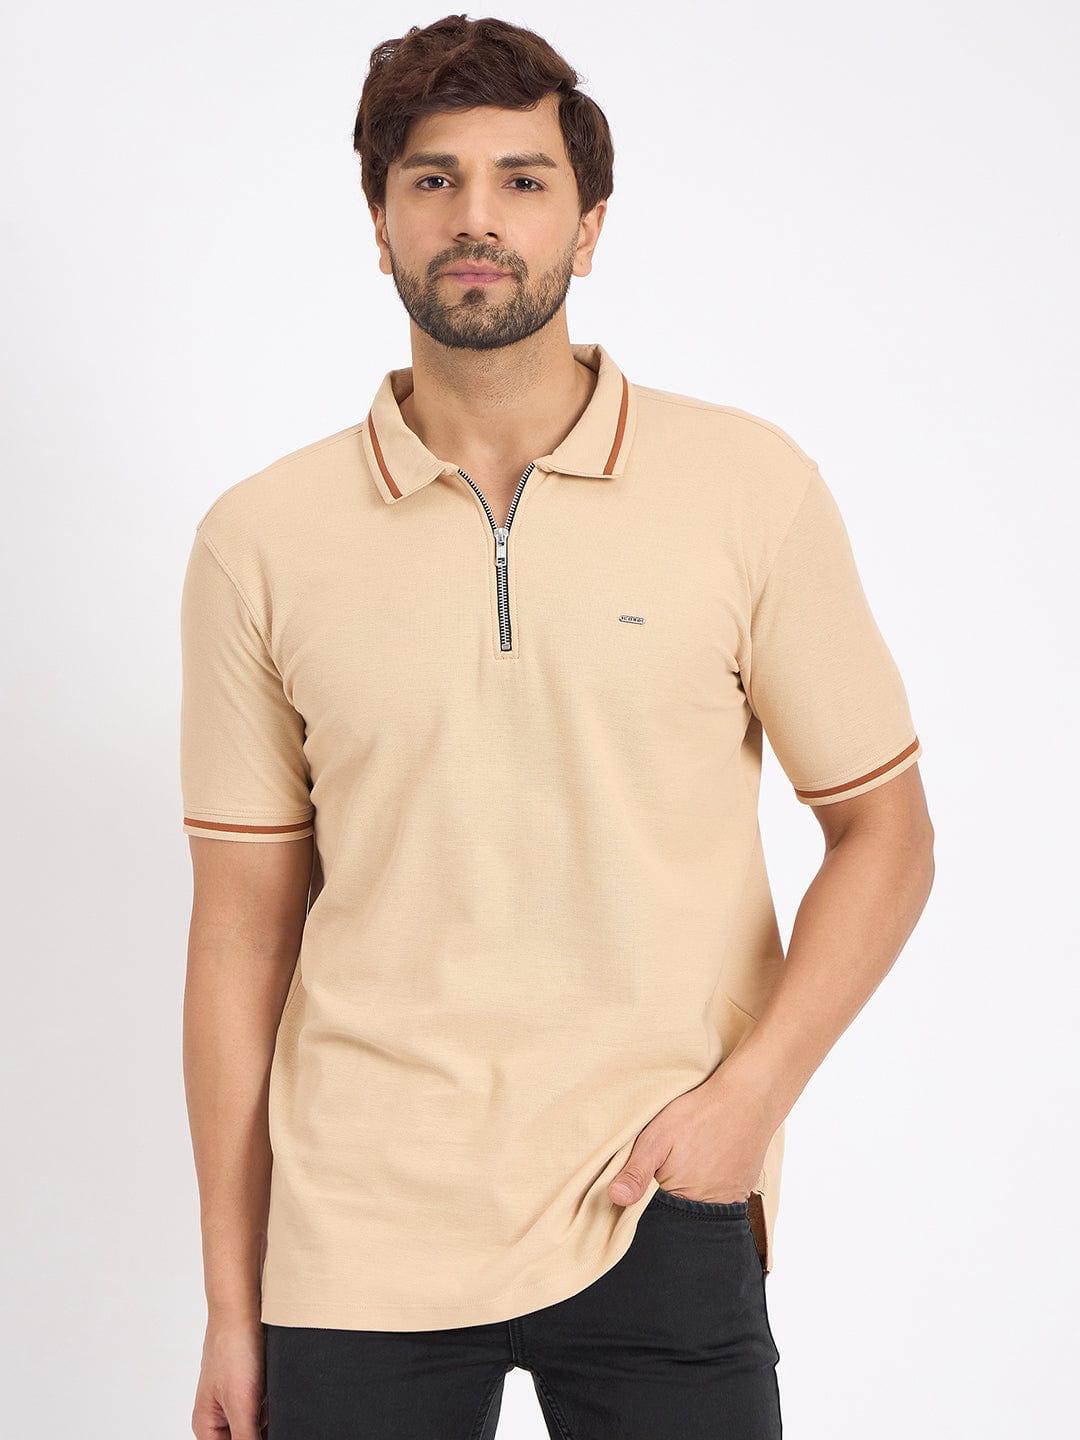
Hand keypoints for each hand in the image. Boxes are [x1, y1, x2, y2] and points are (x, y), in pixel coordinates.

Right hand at [191, 1313, 266, 1439]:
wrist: (242, 1306)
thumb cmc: (233, 1348)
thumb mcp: (241, 1403)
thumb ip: (246, 1439)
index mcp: (206, 1427)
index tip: (260, 1430)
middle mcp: (219, 1416)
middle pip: (244, 1438)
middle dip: (260, 1429)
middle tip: (264, 1407)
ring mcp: (235, 1400)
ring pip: (257, 1425)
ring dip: (268, 1418)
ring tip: (267, 1396)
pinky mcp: (251, 1385)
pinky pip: (264, 1406)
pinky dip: (272, 1403)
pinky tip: (274, 1390)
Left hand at [607, 1067, 776, 1207]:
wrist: (748, 1097)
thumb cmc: (698, 1115)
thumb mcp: (656, 1138)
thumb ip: (636, 1172)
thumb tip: (614, 1199)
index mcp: (683, 1202)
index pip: (656, 1219)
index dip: (646, 1201)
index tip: (647, 1178)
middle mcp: (711, 1211)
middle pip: (679, 1214)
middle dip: (668, 1197)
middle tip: (673, 1160)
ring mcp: (731, 1201)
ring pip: (699, 1206)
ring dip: (690, 1191)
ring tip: (692, 1158)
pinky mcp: (744, 1189)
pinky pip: (721, 1197)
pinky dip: (711, 1183)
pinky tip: (709, 1159)